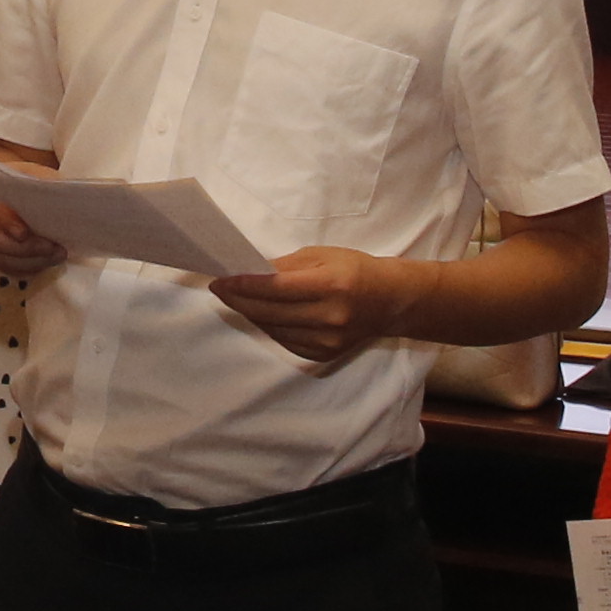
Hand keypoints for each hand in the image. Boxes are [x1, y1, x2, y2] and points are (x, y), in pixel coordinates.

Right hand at [0, 166, 55, 267]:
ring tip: (57, 255)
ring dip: (31, 262)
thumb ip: (42, 180)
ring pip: (0, 259)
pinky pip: (7, 267)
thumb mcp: (27, 172)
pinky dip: (28, 268)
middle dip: (24, 249)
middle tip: (53, 248)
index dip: (8, 224)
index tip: (25, 234)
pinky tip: (47, 261)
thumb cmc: (14, 179)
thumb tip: (65, 192)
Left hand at [209, 246, 411, 368]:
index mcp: (331, 285)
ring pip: (274, 329)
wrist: (391, 301)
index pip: (276, 288)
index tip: (220, 278)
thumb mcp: (322, 256)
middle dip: (239, 299)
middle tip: (219, 288)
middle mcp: (330, 317)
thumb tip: (249, 273)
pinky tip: (259, 314)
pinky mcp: (325, 354)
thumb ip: (286, 267)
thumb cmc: (355, 269)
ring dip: (250, 313)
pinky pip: (285, 341)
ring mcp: (327, 340)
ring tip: (234, 298)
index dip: (244, 284)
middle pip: (270, 311)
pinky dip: (268, 327)